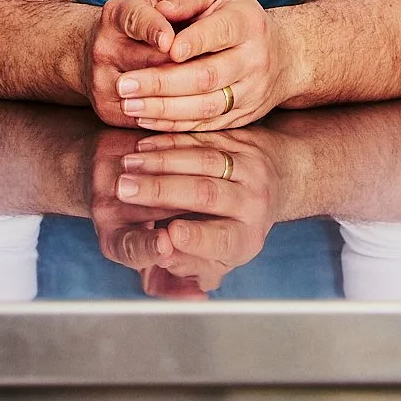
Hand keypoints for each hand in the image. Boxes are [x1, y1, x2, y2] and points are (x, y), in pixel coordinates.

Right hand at [84, 0, 210, 125]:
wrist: (105, 48)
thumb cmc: (143, 9)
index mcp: (117, 12)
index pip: (134, 19)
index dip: (153, 30)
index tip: (171, 41)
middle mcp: (103, 47)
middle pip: (147, 62)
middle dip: (183, 66)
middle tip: (219, 68)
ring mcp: (101, 81)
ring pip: (149, 94)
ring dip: (185, 93)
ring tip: (217, 87)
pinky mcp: (108, 110)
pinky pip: (145, 119)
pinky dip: (174, 115)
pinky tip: (200, 106)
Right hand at [91, 129, 286, 295]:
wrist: (276, 178)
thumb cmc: (231, 228)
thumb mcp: (214, 258)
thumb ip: (186, 263)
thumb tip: (165, 260)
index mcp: (245, 239)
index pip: (221, 240)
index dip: (194, 239)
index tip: (166, 236)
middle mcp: (254, 202)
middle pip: (206, 194)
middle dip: (160, 191)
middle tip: (124, 190)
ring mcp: (250, 167)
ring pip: (203, 160)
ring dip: (160, 161)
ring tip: (127, 165)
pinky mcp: (240, 140)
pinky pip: (202, 136)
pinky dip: (171, 140)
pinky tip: (144, 145)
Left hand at [114, 0, 296, 130]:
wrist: (281, 54)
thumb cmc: (233, 13)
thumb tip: (161, 9)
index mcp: (247, 22)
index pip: (220, 32)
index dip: (193, 41)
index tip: (165, 48)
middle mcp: (254, 59)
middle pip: (207, 76)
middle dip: (162, 82)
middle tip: (124, 84)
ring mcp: (251, 92)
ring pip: (206, 107)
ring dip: (163, 109)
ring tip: (129, 105)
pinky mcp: (242, 116)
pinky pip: (206, 125)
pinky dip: (174, 125)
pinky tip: (145, 119)